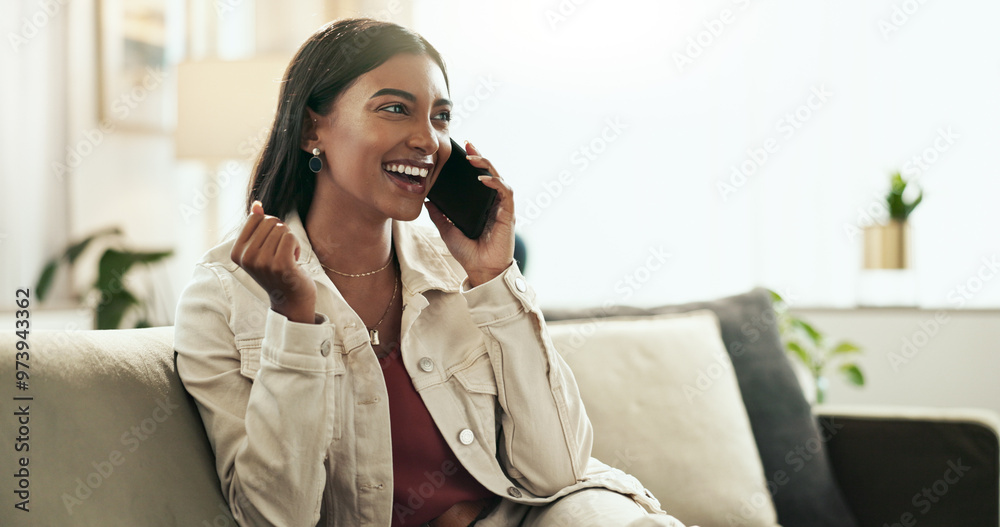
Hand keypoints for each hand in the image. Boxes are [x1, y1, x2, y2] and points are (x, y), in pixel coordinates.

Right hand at [231, 201, 317, 322]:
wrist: (290, 299)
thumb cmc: (277, 271)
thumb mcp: (261, 248)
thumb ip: (257, 226)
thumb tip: (257, 204)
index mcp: (237, 252)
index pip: (255, 217)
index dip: (269, 225)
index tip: (271, 243)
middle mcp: (247, 258)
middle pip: (270, 221)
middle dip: (281, 232)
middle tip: (282, 252)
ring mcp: (263, 262)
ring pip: (282, 228)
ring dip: (290, 241)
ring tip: (287, 258)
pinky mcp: (280, 265)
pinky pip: (291, 237)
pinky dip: (297, 246)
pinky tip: (294, 261)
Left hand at [425, 141, 514, 287]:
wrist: (480, 271)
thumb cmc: (468, 253)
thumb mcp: (447, 230)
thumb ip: (439, 215)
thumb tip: (427, 200)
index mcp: (481, 205)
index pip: (479, 177)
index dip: (473, 162)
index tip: (462, 150)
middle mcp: (493, 203)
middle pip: (490, 173)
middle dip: (480, 156)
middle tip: (468, 145)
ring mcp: (502, 208)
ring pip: (499, 178)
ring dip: (487, 165)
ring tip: (473, 158)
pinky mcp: (508, 214)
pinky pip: (505, 192)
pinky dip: (495, 182)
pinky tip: (482, 178)